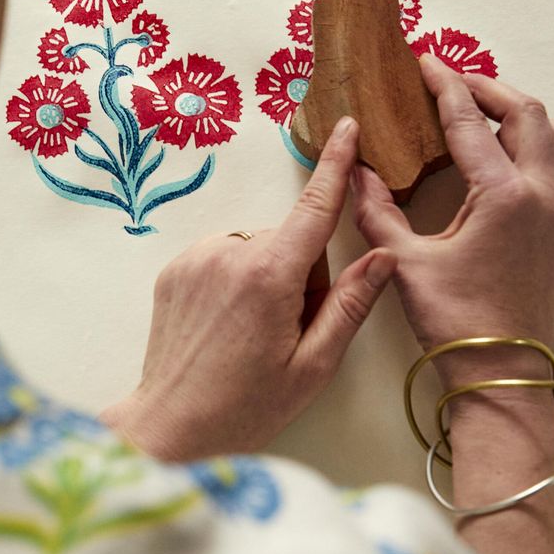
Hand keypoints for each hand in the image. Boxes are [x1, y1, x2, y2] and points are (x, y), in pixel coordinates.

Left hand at [102, 119, 395, 460]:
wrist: (169, 427)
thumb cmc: (247, 406)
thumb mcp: (313, 365)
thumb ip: (350, 304)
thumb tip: (383, 256)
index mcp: (270, 276)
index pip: (314, 208)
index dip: (336, 165)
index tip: (346, 126)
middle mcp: (229, 254)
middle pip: (288, 242)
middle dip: (300, 274)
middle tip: (287, 330)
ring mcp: (196, 259)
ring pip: (255, 250)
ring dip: (266, 278)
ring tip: (252, 333)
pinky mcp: (174, 269)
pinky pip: (223, 257)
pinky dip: (235, 280)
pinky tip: (227, 325)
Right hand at [352, 55, 553, 389]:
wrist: (503, 372)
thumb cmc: (457, 323)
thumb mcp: (406, 263)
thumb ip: (377, 212)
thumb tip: (356, 174)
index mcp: (504, 196)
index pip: (470, 121)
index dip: (444, 85)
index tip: (425, 63)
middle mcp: (544, 194)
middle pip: (525, 111)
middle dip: (487, 88)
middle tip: (453, 83)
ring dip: (523, 114)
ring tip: (486, 116)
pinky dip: (541, 145)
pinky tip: (509, 159)